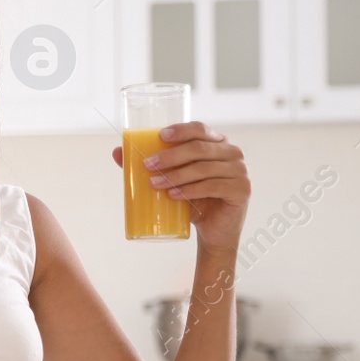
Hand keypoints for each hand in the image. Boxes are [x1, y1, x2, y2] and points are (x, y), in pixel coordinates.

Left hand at [114, 121, 249, 251]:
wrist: (213, 231)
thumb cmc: (193, 201)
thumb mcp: (173, 180)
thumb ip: (151, 165)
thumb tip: (117, 152)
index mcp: (218, 143)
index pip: (200, 129)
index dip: (181, 130)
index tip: (160, 136)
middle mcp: (232, 153)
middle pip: (199, 148)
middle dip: (170, 156)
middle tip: (147, 166)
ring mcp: (240, 171)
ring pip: (204, 168)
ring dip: (176, 175)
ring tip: (154, 184)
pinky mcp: (242, 190)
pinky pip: (213, 186)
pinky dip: (191, 190)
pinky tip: (173, 195)